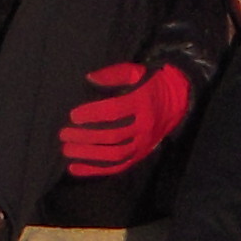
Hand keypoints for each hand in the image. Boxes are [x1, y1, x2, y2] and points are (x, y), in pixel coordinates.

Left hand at [60, 63, 192, 177]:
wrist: (177, 100)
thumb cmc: (150, 82)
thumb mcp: (134, 71)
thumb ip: (112, 74)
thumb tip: (89, 78)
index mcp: (142, 103)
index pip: (114, 112)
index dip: (92, 114)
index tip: (73, 115)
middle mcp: (143, 126)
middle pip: (112, 136)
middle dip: (86, 137)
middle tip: (64, 134)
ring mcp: (143, 144)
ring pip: (114, 155)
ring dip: (88, 155)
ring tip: (67, 151)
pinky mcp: (140, 155)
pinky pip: (118, 167)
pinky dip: (96, 170)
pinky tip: (75, 169)